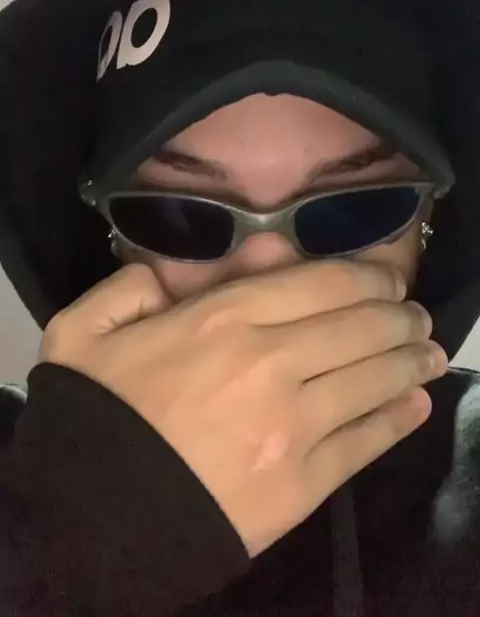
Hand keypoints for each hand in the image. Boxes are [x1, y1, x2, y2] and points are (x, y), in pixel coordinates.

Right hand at [40, 259, 447, 559]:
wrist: (89, 522)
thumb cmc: (90, 418)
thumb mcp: (84, 331)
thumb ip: (130, 287)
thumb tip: (173, 276)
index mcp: (224, 316)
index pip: (324, 282)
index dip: (368, 277)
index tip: (387, 280)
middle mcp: (271, 359)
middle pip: (362, 326)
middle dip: (399, 315)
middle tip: (414, 316)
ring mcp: (294, 424)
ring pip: (374, 378)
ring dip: (411, 360)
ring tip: (429, 354)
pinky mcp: (302, 483)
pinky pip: (365, 442)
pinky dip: (399, 418)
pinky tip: (416, 405)